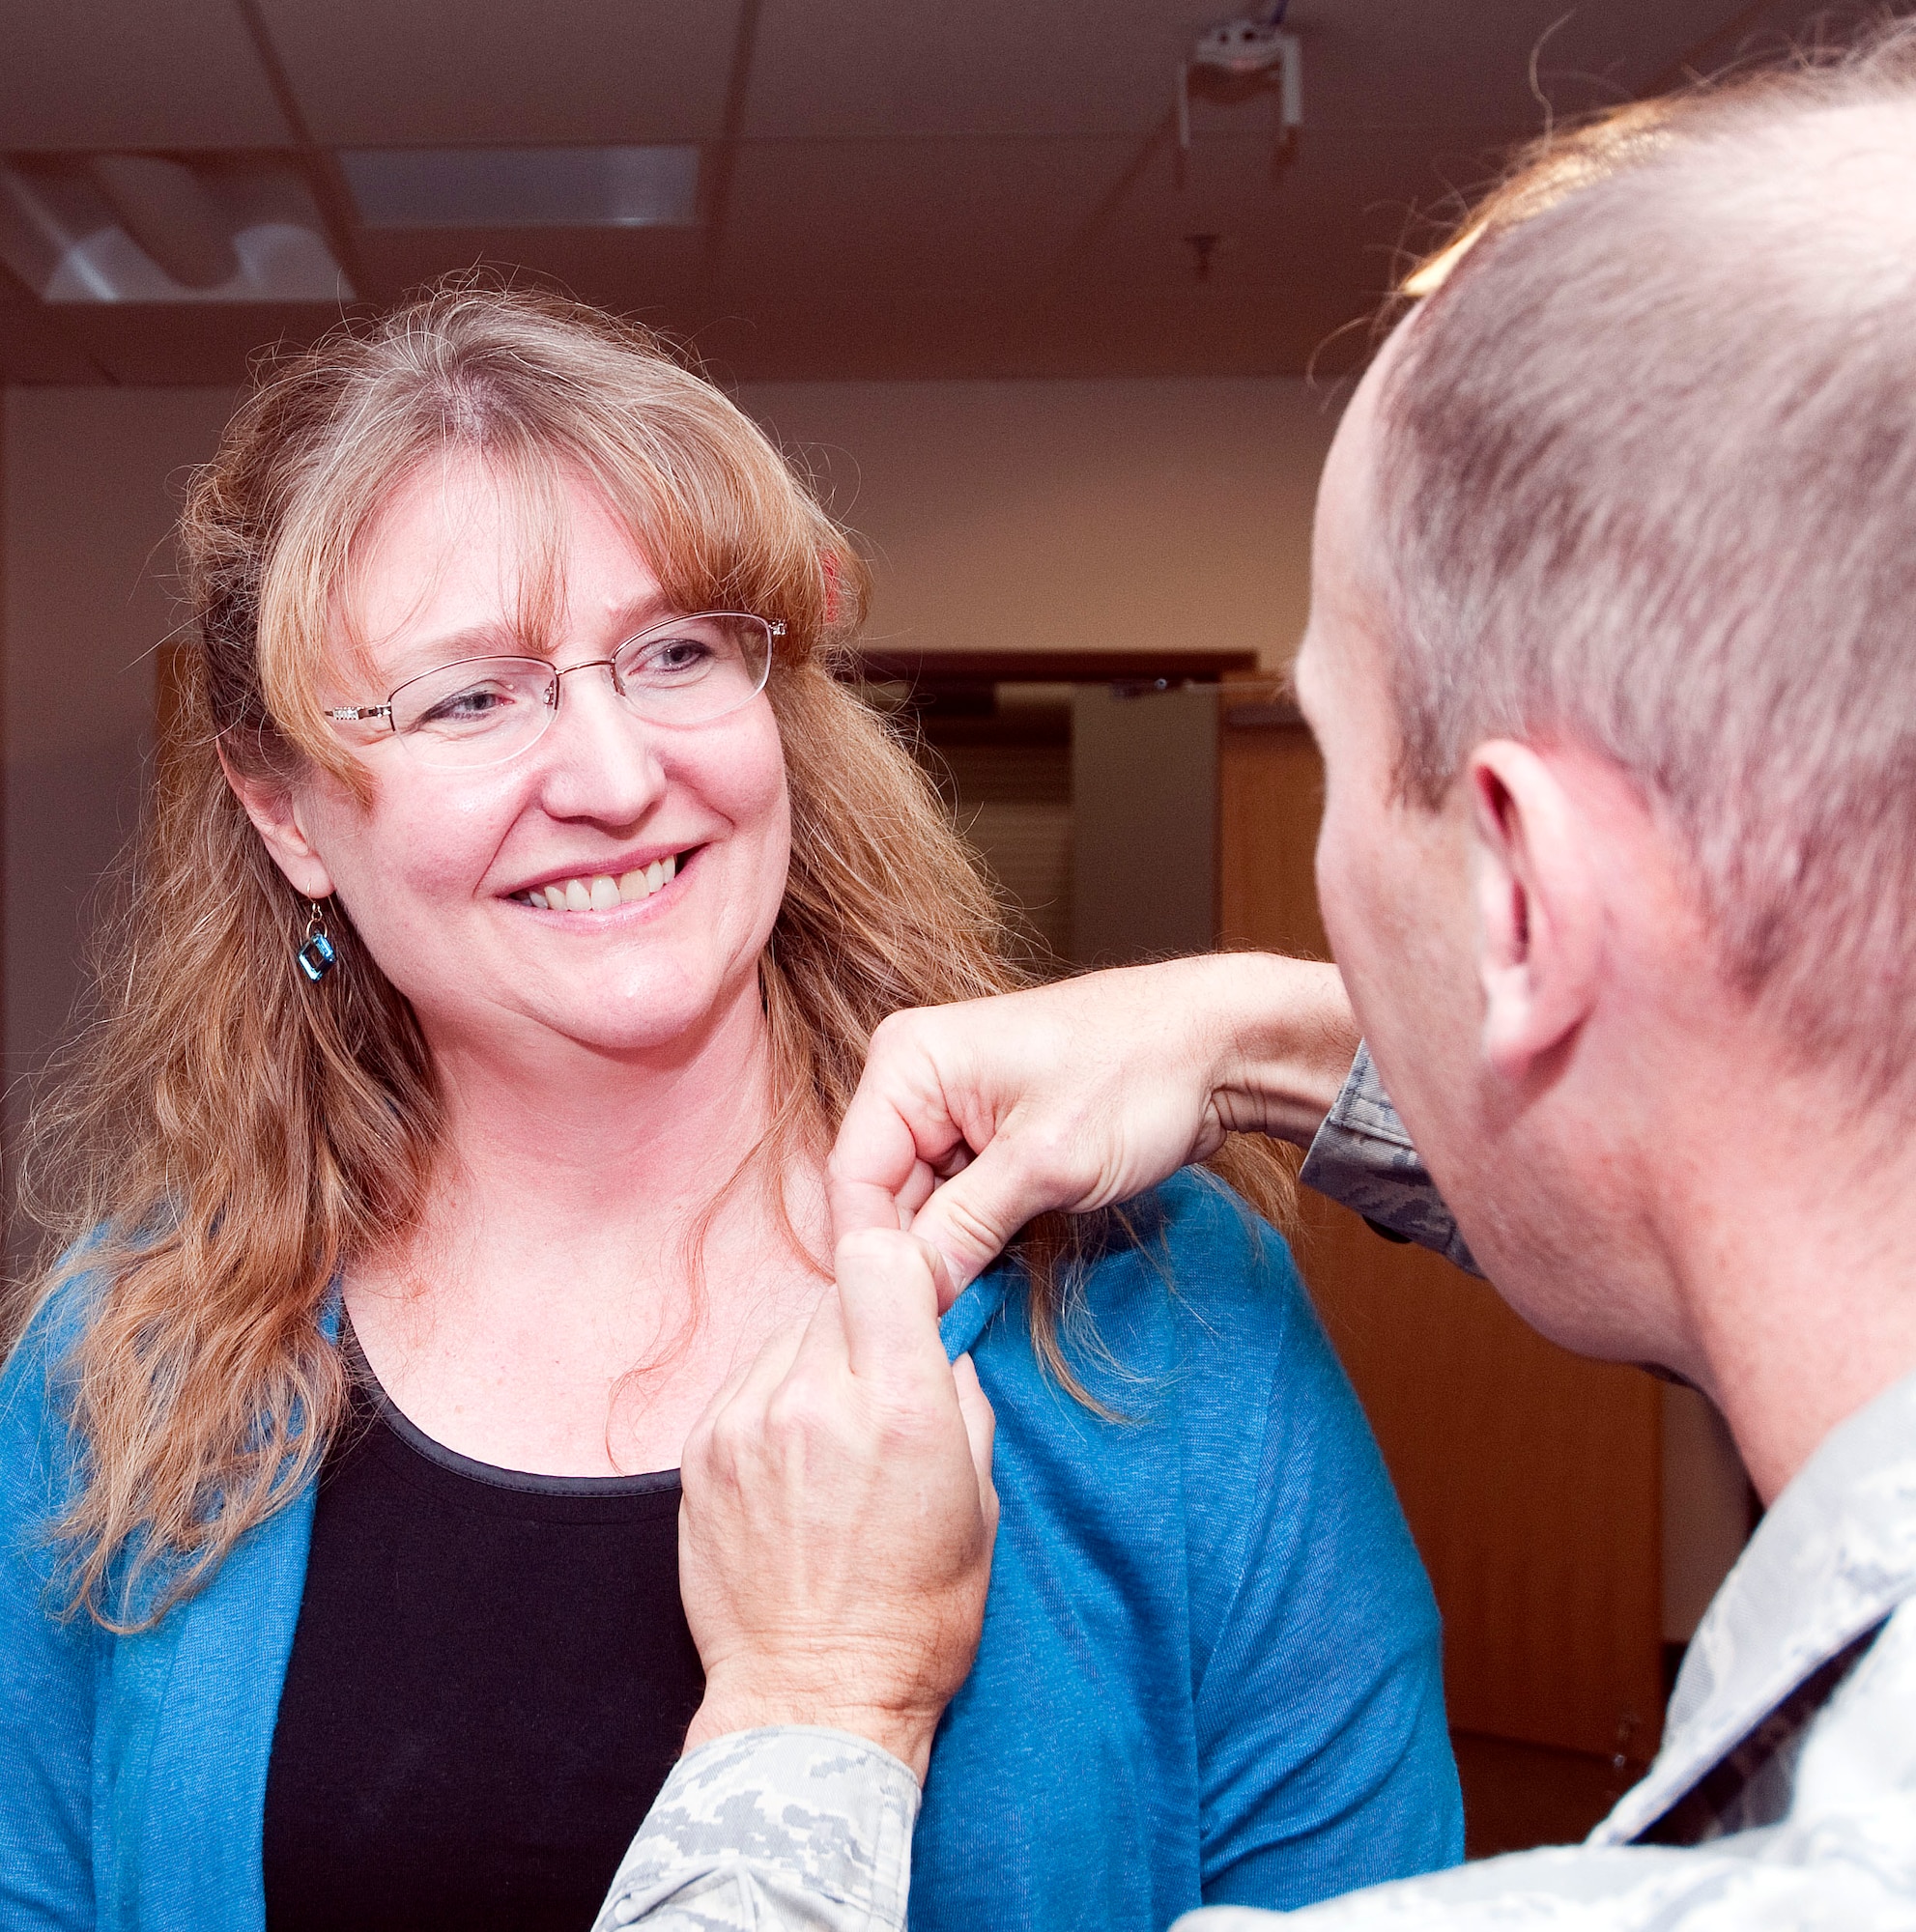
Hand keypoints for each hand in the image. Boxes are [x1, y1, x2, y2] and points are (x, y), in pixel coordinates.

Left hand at [677, 1230, 998, 1781]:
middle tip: (882, 1385)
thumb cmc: (914, 1617)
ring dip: (819, 1363)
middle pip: (837, 1295)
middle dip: (866, 1325)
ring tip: (836, 1438)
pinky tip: (796, 1462)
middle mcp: (815, 1399)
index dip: (901, 1271)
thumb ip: (964, 1405)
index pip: (880, 1259)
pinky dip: (775, 1401)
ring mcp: (747, 1422)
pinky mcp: (702, 1450)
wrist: (812, 1698)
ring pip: (789, 1336)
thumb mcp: (980, 1506)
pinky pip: (748, 1383)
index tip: (915, 1303)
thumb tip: (946, 1346)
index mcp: (900, 1406)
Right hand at [828, 954, 1357, 1290]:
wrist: (1219, 1045)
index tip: (905, 1325)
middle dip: (916, 1262)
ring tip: (981, 1305)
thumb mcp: (1045, 1160)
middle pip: (883, 1198)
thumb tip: (907, 1296)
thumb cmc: (1139, 1074)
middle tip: (949, 1328)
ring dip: (951, 1256)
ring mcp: (951, 1111)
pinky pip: (959, 1204)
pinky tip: (1002, 1274)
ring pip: (921, 1209)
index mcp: (906, 1061)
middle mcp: (914, 1080)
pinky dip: (978, 1242)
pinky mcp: (987, 1139)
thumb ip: (965, 1227)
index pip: (854, 1179)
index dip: (875, 1257)